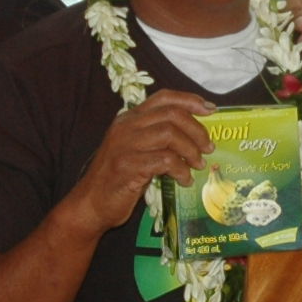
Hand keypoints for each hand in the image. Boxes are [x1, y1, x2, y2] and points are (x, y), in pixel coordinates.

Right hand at [65, 92, 213, 232]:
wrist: (91, 204)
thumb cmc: (118, 178)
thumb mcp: (135, 150)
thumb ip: (156, 137)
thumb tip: (194, 135)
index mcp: (128, 119)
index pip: (163, 97)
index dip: (189, 100)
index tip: (210, 109)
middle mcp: (126, 127)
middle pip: (171, 115)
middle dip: (196, 130)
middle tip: (208, 148)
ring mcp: (125, 145)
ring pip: (170, 134)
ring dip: (190, 150)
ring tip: (198, 165)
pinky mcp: (127, 166)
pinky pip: (164, 160)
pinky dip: (180, 170)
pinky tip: (184, 180)